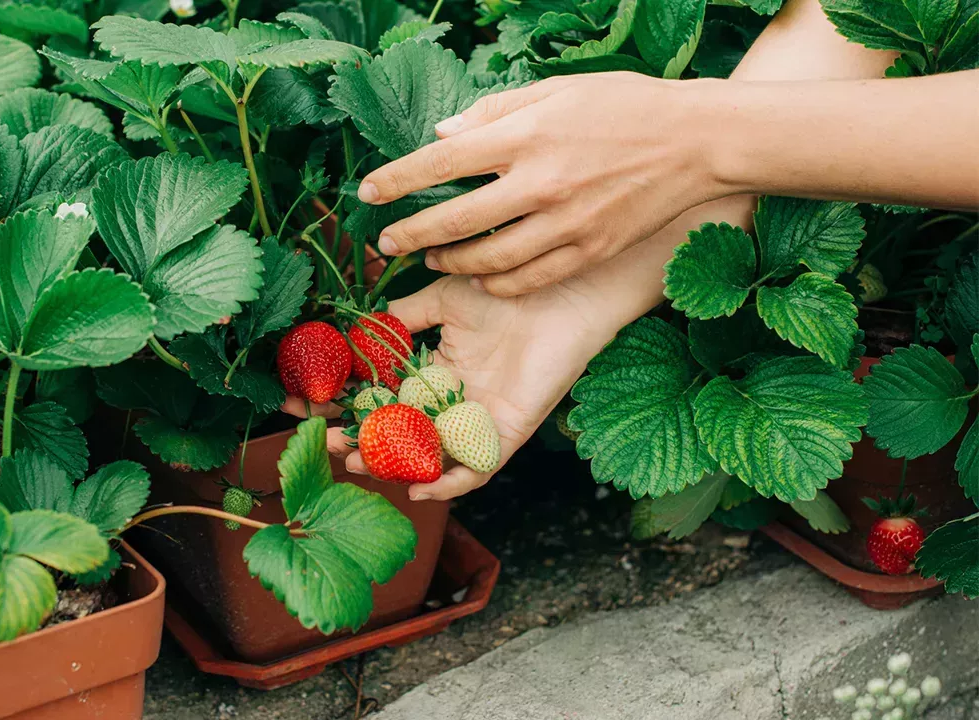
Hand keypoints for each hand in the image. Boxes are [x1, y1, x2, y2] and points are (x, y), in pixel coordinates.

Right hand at [282, 274, 616, 500]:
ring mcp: (476, 422)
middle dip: (355, 442)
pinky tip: (419, 487)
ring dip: (391, 467)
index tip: (300, 406)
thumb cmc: (504, 288)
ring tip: (358, 464)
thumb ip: (402, 317)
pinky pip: (476, 470)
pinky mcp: (506, 434)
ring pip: (426, 457)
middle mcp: (449, 404)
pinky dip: (449, 483)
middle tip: (325, 443)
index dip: (336, 404)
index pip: (374, 396)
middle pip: (393, 434)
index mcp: (430, 373)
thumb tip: (357, 328)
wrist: (559, 293)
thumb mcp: (441, 298)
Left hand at [357, 73, 723, 296]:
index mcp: (527, 134)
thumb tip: (440, 134)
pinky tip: (482, 278)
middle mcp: (541, 182)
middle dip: (410, 234)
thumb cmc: (623, 106)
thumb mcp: (556, 90)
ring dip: (450, 263)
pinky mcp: (589, 250)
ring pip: (488, 259)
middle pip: (454, 219)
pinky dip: (497, 283)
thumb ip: (494, 113)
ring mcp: (566, 222)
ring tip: (432, 259)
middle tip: (385, 242)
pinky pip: (528, 279)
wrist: (698, 140)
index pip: (441, 162)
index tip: (367, 193)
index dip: (397, 180)